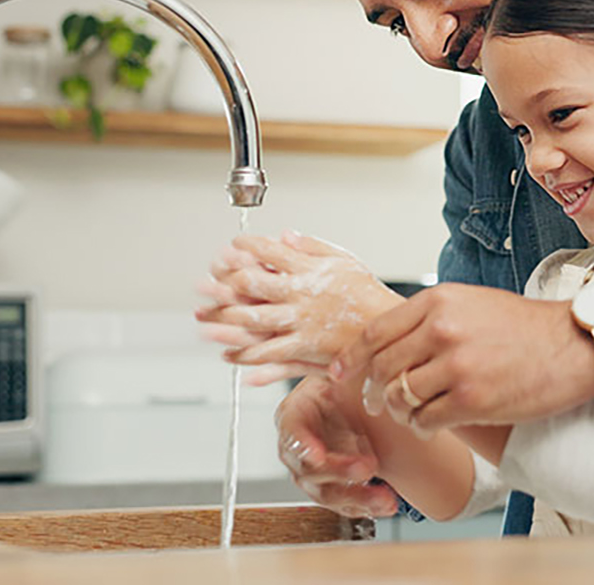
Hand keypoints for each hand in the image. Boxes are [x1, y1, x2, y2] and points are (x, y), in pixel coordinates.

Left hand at [196, 232, 402, 384]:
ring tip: (203, 322)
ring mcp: (302, 324)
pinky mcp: (306, 349)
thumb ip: (312, 247)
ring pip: (256, 322)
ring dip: (226, 322)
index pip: (270, 253)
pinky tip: (230, 356)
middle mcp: (302, 296)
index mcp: (310, 271)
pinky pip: (271, 354)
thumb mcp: (344, 261)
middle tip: (204, 284)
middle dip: (225, 284)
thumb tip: (284, 235)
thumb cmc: (368, 295)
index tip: (231, 247)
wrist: (390, 330)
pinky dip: (248, 358)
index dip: (246, 247)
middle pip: (255, 286)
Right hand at [275, 376, 398, 518]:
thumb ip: (344, 370)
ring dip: (355, 496)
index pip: (292, 432)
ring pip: (326, 493)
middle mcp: (298, 447)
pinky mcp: (332, 487)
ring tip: (384, 497)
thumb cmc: (342, 384)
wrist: (353, 400)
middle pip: (308, 469)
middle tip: (366, 467)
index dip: (303, 446)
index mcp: (294, 414)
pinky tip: (385, 503)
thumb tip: (358, 359)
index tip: (317, 455)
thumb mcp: (341, 372)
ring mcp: (313, 471)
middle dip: (338, 472)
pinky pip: (343, 504)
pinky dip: (364, 506)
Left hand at [331, 283, 593, 431]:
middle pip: (382, 368)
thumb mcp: (471, 304)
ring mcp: (456, 366)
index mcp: (437, 302)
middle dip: (373, 391)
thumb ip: (431, 319)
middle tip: (377, 403)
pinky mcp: (472, 400)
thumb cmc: (526, 326)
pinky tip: (431, 426)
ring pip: (400, 397)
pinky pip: (425, 420)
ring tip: (413, 415)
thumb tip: (391, 343)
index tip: (340, 374)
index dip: (351, 358)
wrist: (575, 344)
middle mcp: (441, 330)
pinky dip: (422, 427)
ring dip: (400, 412)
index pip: (375, 333)